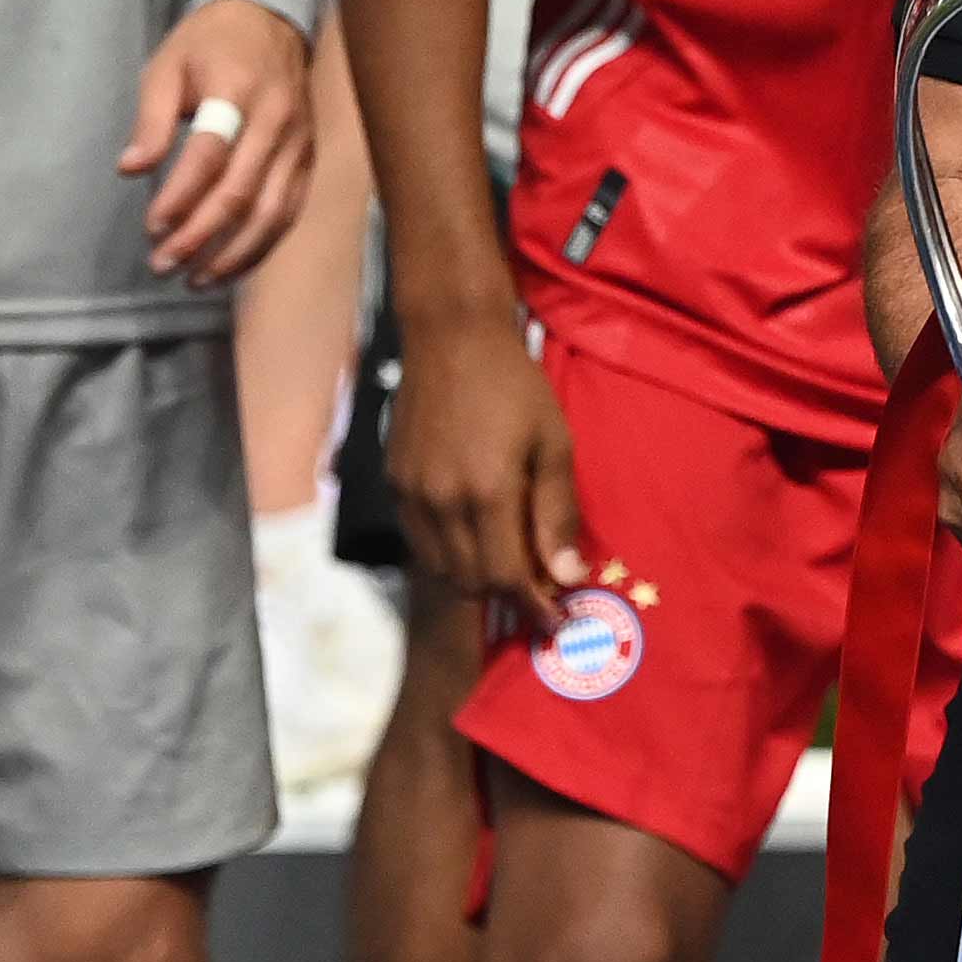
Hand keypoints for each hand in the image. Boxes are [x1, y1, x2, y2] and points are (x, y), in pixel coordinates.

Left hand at [122, 0, 314, 285]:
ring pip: (272, 212)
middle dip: (200, 236)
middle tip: (162, 265)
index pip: (210, 155)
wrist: (270, 19)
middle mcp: (276, 121)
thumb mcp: (166, 67)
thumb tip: (131, 170)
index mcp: (238, 90)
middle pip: (241, 192)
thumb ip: (151, 120)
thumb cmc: (208, 44)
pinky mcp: (308, 159)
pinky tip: (230, 266)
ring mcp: (299, 143)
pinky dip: (261, 245)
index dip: (180, 196)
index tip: (152, 227)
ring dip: (232, 253)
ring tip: (194, 279)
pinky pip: (289, 212)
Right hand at [387, 307, 587, 623]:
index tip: (557, 622)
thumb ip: (557, 513)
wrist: (450, 338)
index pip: (506, 577)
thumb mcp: (553, 443)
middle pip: (472, 582)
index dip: (533, 606)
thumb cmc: (515, 386)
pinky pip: (421, 543)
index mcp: (487, 492)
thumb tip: (567, 576)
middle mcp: (441, 502)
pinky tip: (475, 539)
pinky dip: (450, 555)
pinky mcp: (394, 484)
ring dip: (478, 579)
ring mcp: (411, 495)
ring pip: (443, 569)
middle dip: (509, 596)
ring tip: (512, 567)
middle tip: (541, 592)